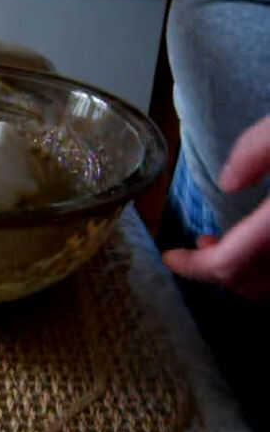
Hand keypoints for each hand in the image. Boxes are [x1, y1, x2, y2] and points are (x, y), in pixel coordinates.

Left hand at [163, 115, 269, 298]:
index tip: (172, 255)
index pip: (230, 263)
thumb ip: (258, 148)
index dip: (194, 266)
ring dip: (246, 273)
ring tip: (227, 244)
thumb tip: (228, 183)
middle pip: (252, 283)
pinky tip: (265, 245)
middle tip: (199, 244)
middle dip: (216, 268)